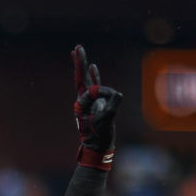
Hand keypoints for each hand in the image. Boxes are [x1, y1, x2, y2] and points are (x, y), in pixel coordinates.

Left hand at [72, 46, 121, 169]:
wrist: (97, 147)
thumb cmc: (99, 136)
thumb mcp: (106, 122)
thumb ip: (112, 107)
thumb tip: (118, 94)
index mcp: (82, 104)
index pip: (91, 89)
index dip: (100, 90)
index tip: (110, 100)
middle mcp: (84, 100)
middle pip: (80, 77)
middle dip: (80, 62)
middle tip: (77, 47)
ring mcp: (89, 101)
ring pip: (85, 79)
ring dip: (83, 65)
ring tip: (78, 51)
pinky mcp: (95, 103)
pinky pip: (94, 86)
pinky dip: (94, 76)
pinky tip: (93, 67)